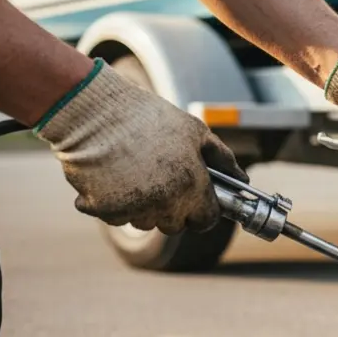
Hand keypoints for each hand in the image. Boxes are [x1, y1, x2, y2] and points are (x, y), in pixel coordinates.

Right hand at [33, 59, 246, 234]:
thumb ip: (222, 158)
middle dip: (173, 209)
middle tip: (162, 181)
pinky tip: (113, 176)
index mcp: (191, 187)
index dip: (203, 211)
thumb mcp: (194, 131)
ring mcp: (133, 209)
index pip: (206, 220)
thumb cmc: (147, 117)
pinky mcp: (103, 210)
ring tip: (136, 174)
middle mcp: (164, 204)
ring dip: (144, 207)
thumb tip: (242, 179)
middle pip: (175, 225)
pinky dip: (114, 203)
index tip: (197, 201)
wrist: (95, 111)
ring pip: (145, 222)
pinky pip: (116, 217)